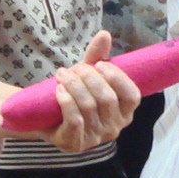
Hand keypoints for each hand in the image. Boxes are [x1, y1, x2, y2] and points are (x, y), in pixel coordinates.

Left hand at [34, 30, 141, 152]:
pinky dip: (66, 101)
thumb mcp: (88, 75)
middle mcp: (114, 128)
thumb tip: (104, 34)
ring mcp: (95, 138)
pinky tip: (59, 90)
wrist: (46, 117)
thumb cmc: (75, 95)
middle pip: (107, 98)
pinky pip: (74, 120)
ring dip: (74, 85)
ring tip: (62, 74)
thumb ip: (97, 56)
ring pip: (88, 107)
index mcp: (125, 112)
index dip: (117, 78)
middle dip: (89, 78)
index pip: (132, 96)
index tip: (99, 64)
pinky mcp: (75, 143)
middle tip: (75, 67)